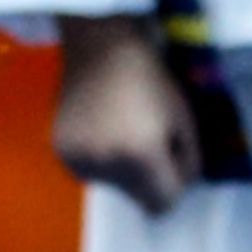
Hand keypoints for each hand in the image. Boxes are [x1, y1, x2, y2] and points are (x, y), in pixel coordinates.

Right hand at [54, 15, 201, 214]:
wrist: (101, 46)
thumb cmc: (151, 78)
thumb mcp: (184, 118)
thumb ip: (189, 160)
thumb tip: (182, 186)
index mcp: (141, 156)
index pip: (163, 204)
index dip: (174, 186)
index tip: (175, 161)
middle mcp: (106, 165)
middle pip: (138, 199)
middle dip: (150, 179)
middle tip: (150, 139)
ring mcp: (79, 160)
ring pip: (115, 187)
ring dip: (126, 170)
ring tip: (124, 129)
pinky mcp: (62, 152)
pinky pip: (93, 172)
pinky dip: (103, 159)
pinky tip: (104, 128)